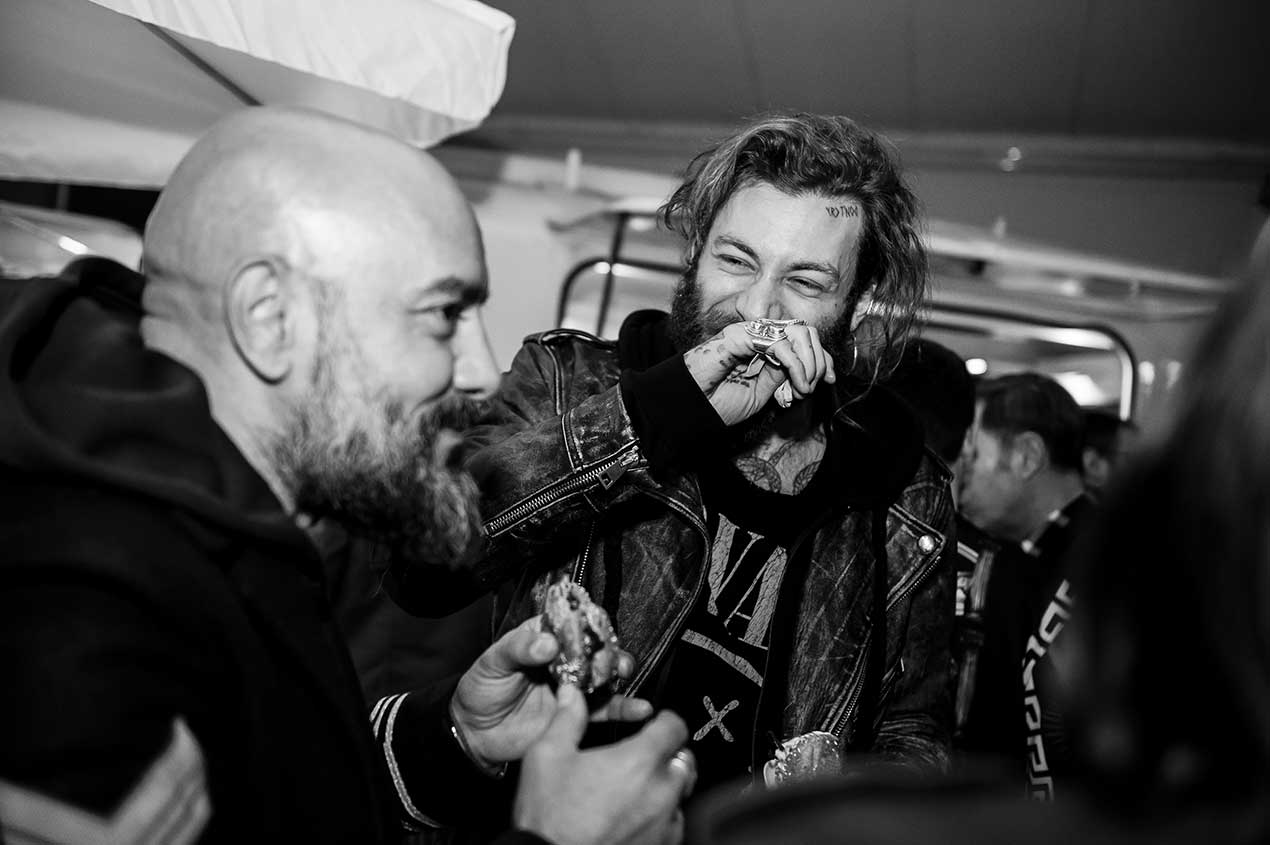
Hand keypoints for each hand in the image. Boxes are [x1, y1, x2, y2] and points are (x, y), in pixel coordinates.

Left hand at [451, 617, 648, 767]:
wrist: (477, 734)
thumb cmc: (481, 690)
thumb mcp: (492, 663)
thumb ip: (518, 649)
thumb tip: (548, 643)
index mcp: (543, 637)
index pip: (570, 622)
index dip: (585, 622)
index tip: (594, 629)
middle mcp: (564, 658)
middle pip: (594, 646)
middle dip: (608, 648)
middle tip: (608, 657)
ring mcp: (574, 686)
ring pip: (605, 674)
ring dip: (619, 671)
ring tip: (624, 672)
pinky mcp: (579, 713)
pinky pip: (607, 709)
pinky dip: (625, 708)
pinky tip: (640, 708)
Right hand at [515, 683, 694, 844]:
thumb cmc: (550, 816)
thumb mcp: (547, 757)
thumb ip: (566, 718)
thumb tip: (572, 692)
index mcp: (638, 762)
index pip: (675, 727)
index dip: (665, 721)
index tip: (655, 723)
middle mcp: (661, 792)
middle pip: (683, 760)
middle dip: (666, 755)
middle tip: (640, 760)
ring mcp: (665, 824)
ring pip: (680, 794)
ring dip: (664, 788)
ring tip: (633, 792)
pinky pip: (673, 824)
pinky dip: (660, 817)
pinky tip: (633, 817)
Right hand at [682, 321, 835, 425]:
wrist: (691, 409)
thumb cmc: (719, 404)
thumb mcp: (765, 394)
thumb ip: (784, 377)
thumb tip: (810, 369)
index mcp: (764, 349)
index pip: (803, 341)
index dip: (822, 357)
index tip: (831, 379)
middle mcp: (759, 337)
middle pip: (805, 332)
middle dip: (819, 359)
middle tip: (814, 385)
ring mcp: (750, 334)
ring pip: (797, 332)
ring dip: (809, 361)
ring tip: (805, 385)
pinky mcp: (741, 336)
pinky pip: (779, 343)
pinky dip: (796, 364)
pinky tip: (796, 383)